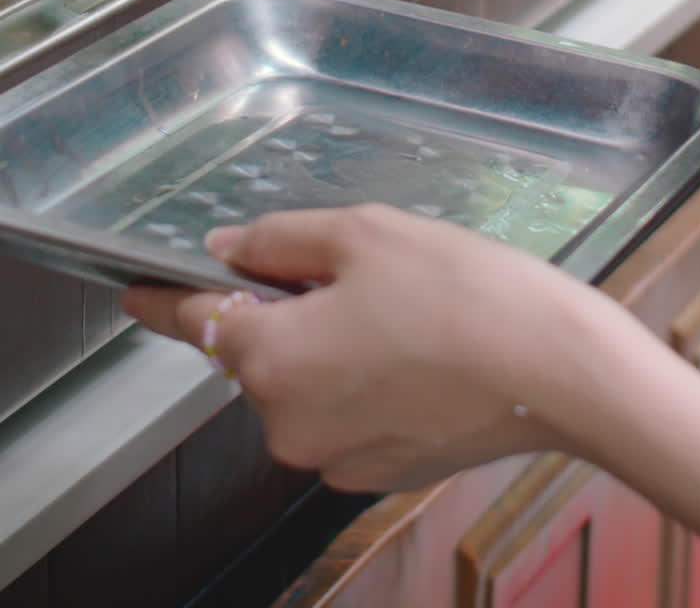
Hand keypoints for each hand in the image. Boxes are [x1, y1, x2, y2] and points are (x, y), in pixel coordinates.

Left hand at [124, 204, 581, 492]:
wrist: (554, 371)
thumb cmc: (459, 292)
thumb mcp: (362, 234)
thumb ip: (277, 241)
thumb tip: (226, 250)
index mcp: (271, 357)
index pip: (191, 322)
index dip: (161, 298)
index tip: (136, 289)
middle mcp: (286, 422)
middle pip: (254, 353)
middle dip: (280, 311)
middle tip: (346, 272)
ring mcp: (330, 457)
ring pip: (300, 385)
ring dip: (323, 347)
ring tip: (394, 311)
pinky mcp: (374, 474)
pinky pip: (339, 417)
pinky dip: (356, 384)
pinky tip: (411, 352)